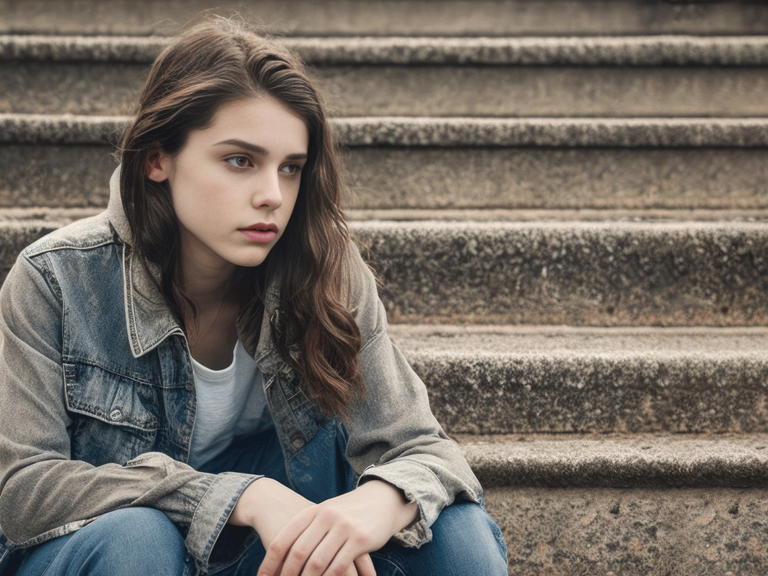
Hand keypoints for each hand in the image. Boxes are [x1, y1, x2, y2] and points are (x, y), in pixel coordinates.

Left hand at [253, 479, 417, 575]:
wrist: (383, 498)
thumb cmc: (349, 511)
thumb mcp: (326, 513)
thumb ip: (307, 530)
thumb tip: (282, 555)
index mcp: (312, 511)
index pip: (282, 540)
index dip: (269, 563)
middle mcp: (326, 517)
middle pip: (298, 553)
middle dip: (287, 575)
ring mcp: (343, 527)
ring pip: (318, 562)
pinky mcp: (360, 539)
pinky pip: (339, 566)